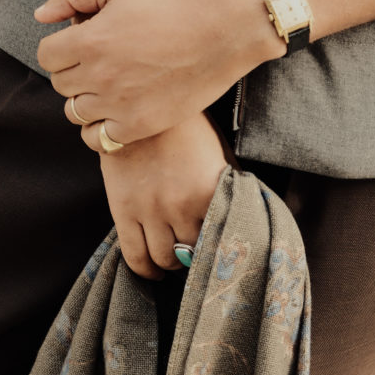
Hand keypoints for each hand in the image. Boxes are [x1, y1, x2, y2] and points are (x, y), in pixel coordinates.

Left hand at [35, 0, 283, 144]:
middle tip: (98, 66)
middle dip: (73, 73)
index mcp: (90, 40)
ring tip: (107, 90)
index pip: (46, 57)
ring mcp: (118, 105)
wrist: (218, 36)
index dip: (59, 50)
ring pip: (76, 113)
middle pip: (60, 86)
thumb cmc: (171, 8)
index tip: (78, 47)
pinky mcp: (138, 126)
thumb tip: (40, 16)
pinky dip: (100, 130)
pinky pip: (99, 140)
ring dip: (86, 102)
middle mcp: (100, 76)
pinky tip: (114, 116)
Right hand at [96, 112, 229, 280]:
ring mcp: (149, 210)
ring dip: (172, 264)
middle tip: (195, 254)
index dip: (222, 252)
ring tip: (175, 258)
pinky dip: (146, 271)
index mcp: (207, 192)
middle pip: (193, 255)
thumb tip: (250, 216)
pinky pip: (135, 256)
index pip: (221, 241)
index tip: (221, 255)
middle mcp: (179, 206)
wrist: (139, 104)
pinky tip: (153, 270)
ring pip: (164, 259)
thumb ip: (233, 187)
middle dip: (196, 259)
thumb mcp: (218, 155)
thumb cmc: (186, 130)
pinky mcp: (123, 210)